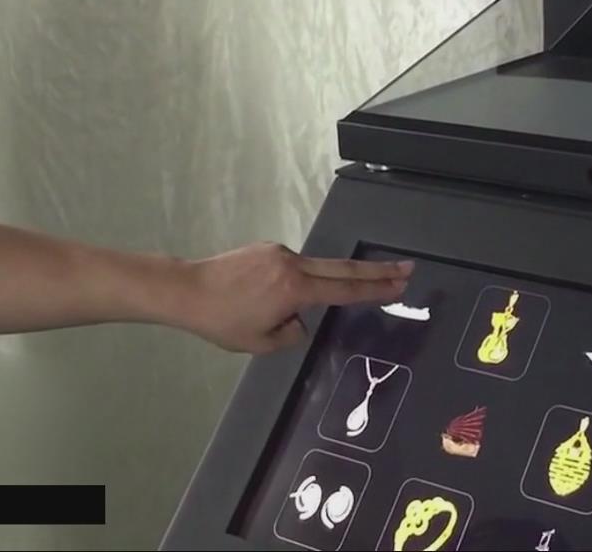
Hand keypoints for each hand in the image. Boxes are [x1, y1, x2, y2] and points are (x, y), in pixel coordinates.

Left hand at [170, 243, 412, 353]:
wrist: (185, 290)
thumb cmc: (222, 321)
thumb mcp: (261, 342)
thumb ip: (291, 332)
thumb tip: (300, 319)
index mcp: (296, 289)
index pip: (346, 289)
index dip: (376, 288)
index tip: (401, 283)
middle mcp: (293, 264)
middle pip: (344, 268)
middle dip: (377, 270)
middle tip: (406, 269)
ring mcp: (279, 253)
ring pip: (311, 272)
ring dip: (313, 288)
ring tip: (267, 312)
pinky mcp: (266, 249)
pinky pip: (289, 269)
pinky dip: (290, 284)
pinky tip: (260, 299)